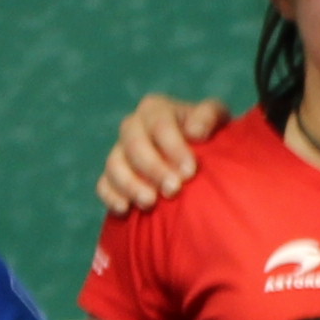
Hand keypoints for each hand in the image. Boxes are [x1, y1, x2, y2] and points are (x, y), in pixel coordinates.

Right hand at [96, 93, 230, 215]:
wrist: (195, 160)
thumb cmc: (208, 137)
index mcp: (156, 109)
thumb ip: (209, 116)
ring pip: (114, 164)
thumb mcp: (216, 119)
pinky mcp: (112, 177)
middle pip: (134, 144)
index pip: (160, 125)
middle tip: (174, 190)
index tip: (190, 171)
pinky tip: (126, 209)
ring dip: (131, 184)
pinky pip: (103, 185)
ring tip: (150, 202)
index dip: (173, 148)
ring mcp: (119, 152)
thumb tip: (195, 131)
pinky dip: (111, 196)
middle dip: (153, 168)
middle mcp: (133, 127)